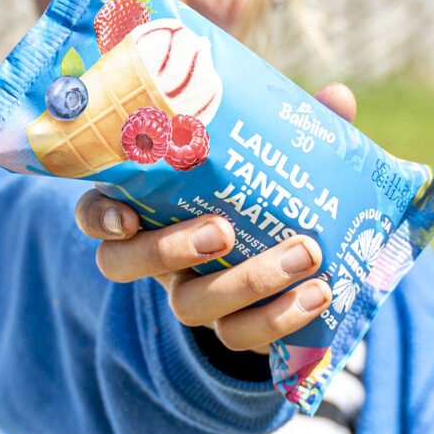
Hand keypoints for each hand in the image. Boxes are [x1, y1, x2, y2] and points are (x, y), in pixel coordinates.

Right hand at [79, 83, 358, 355]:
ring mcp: (194, 295)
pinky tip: (317, 295)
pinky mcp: (234, 328)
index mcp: (151, 204)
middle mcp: (158, 255)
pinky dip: (282, 318)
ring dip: (248, 283)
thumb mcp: (272, 155)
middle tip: (221, 230)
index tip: (127, 217)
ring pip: (190, 307)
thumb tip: (337, 96)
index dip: (100, 219)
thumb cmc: (266, 189)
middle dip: (169, 250)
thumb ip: (296, 128)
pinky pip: (243, 337)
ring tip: (304, 256)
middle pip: (125, 266)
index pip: (96, 214)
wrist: (301, 259)